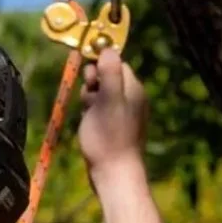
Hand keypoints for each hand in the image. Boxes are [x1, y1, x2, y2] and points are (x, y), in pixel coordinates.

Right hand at [78, 49, 147, 190]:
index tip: (90, 79)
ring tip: (88, 113)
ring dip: (90, 97)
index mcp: (133, 88)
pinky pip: (101, 107)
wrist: (114, 174)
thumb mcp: (107, 100)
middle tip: (88, 100)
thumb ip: (109, 73)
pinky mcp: (116, 124)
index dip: (99, 65)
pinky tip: (89, 123)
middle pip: (107, 76)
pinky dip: (92, 111)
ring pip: (101, 92)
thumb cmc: (109, 137)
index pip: (115, 62)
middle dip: (93, 83)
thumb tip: (107, 48)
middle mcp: (132, 97)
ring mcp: (124, 112)